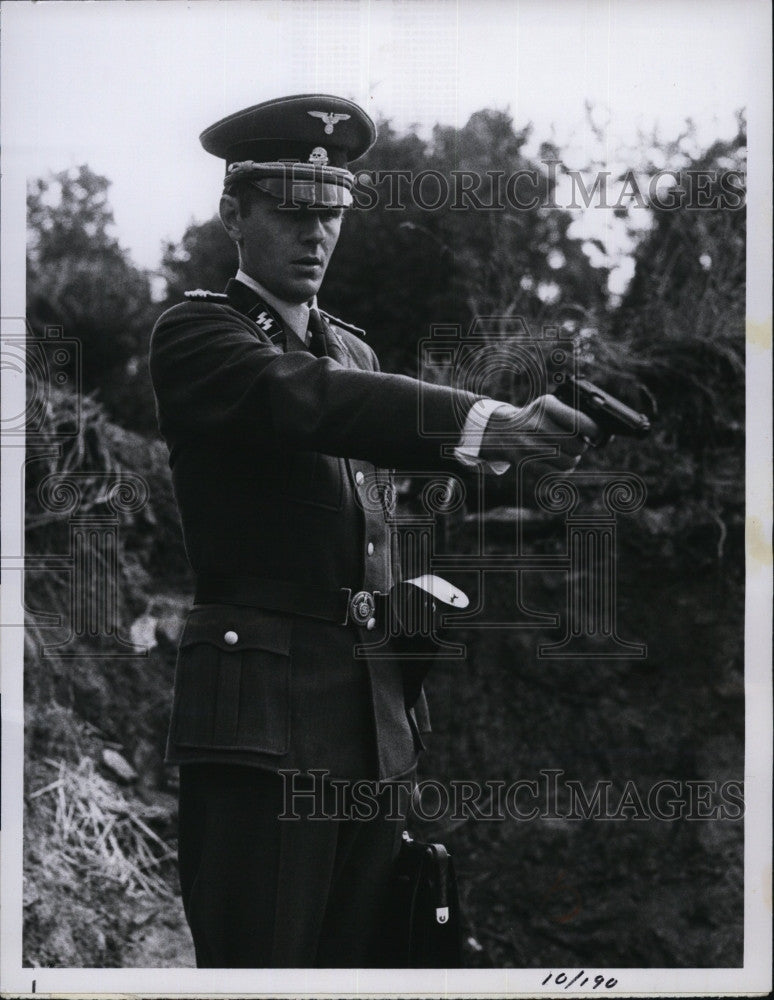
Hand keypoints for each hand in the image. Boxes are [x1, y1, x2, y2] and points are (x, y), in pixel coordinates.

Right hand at [480, 395, 602, 471]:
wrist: (503, 431)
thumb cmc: (537, 418)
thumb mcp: (551, 407)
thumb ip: (576, 415)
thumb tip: (605, 436)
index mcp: (545, 405)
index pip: (581, 422)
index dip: (596, 432)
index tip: (598, 435)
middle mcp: (536, 425)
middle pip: (577, 445)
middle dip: (581, 446)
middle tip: (575, 443)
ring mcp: (528, 446)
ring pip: (570, 462)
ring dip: (572, 459)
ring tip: (564, 452)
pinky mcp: (525, 464)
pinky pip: (557, 474)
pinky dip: (562, 470)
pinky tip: (556, 462)